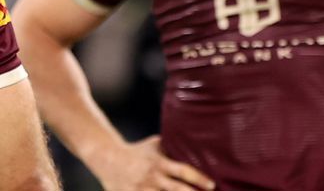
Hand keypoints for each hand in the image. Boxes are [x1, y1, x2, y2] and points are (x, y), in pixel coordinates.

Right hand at [94, 135, 214, 190]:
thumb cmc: (137, 150)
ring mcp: (141, 189)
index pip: (184, 171)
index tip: (212, 184)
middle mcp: (152, 177)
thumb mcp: (155, 144)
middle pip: (176, 189)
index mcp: (160, 163)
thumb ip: (172, 146)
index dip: (199, 178)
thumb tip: (195, 142)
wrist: (107, 157)